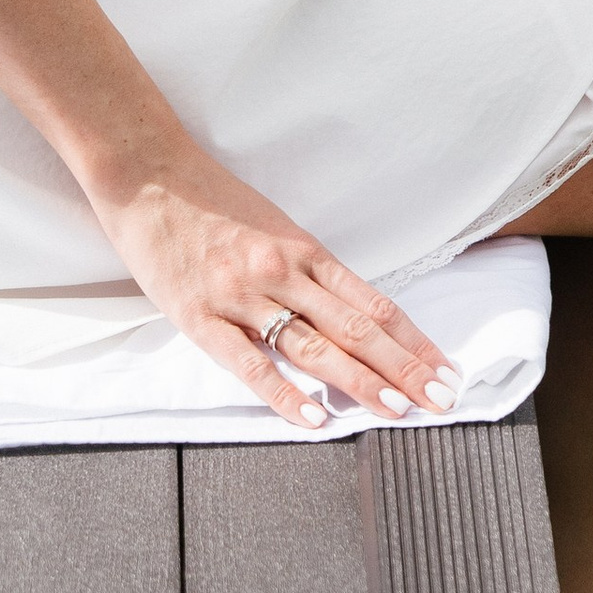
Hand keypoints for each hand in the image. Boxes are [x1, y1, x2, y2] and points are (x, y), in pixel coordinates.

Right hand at [96, 147, 461, 433]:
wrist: (148, 173)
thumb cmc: (210, 199)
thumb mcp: (271, 226)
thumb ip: (305, 271)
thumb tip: (347, 317)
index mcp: (304, 249)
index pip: (374, 303)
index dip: (414, 340)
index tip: (444, 368)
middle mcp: (282, 271)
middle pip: (356, 329)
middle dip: (404, 368)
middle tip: (443, 400)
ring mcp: (242, 295)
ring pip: (313, 346)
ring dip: (360, 382)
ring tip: (398, 410)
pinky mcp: (200, 317)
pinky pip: (249, 362)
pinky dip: (283, 394)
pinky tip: (313, 419)